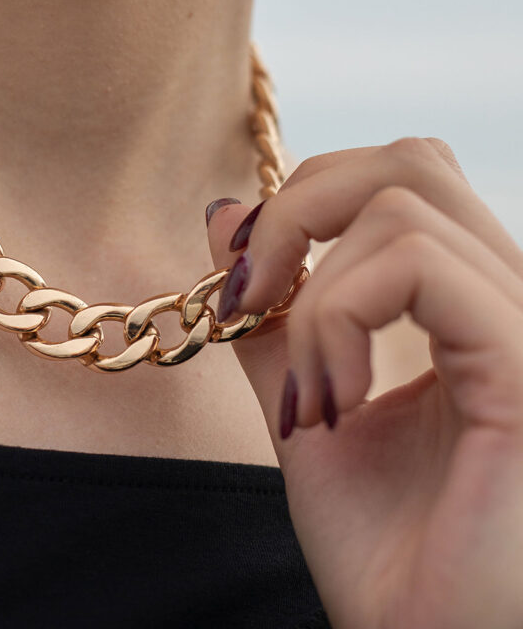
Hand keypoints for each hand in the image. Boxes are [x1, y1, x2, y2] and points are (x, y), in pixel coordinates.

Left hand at [205, 137, 522, 628]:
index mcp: (476, 312)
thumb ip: (279, 311)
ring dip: (315, 289)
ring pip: (407, 201)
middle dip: (298, 209)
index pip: (404, 179)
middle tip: (249, 297)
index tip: (242, 282)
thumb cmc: (390, 560)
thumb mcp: (310, 405)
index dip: (306, 202)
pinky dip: (340, 315)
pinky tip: (333, 400)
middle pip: (409, 161)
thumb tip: (227, 211)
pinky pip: (419, 266)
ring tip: (310, 390)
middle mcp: (518, 305)